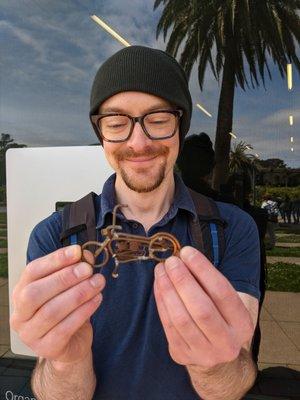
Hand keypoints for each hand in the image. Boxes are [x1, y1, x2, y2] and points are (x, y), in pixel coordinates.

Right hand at [10, 245, 104, 363]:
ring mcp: (30, 334)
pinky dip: (83, 312)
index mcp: (21, 292)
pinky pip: (64, 329)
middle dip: (64, 278)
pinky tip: (96, 299)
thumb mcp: (70, 287)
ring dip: (78, 294)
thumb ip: (76, 269)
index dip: (54, 260)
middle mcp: (20, 314)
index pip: (32, 271)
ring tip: (98, 283)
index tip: (77, 252)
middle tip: (88, 270)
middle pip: (35, 293)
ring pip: (51, 311)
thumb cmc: (67, 311)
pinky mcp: (47, 348)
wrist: (72, 344)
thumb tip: (86, 256)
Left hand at [154, 246, 253, 369]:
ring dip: (168, 289)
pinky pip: (168, 325)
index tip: (187, 252)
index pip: (223, 293)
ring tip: (161, 270)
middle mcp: (227, 343)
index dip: (203, 270)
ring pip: (181, 318)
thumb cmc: (218, 317)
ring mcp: (204, 353)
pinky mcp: (182, 355)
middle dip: (183, 280)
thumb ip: (209, 283)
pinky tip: (159, 284)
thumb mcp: (225, 303)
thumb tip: (184, 257)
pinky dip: (161, 301)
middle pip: (201, 309)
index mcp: (242, 324)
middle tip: (171, 261)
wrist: (214, 355)